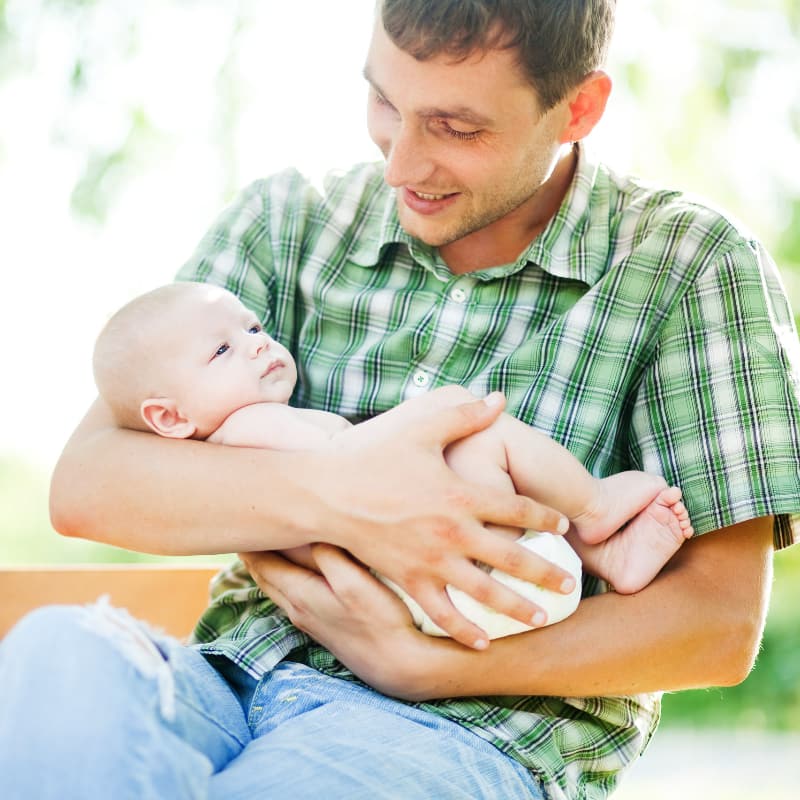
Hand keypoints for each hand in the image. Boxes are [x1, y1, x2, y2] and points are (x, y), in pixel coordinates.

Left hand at [240, 546, 446, 698]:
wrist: (397, 666)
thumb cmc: (380, 620)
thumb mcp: (355, 582)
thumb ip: (328, 556)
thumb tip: (309, 532)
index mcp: (299, 594)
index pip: (262, 562)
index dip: (249, 541)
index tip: (239, 517)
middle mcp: (296, 608)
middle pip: (263, 575)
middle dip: (251, 551)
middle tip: (243, 526)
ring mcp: (307, 620)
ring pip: (274, 587)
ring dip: (264, 565)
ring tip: (259, 543)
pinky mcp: (320, 627)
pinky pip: (288, 595)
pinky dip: (279, 578)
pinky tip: (289, 572)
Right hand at [301, 393, 575, 648]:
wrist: (330, 493)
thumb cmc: (376, 457)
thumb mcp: (423, 429)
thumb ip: (465, 415)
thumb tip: (499, 398)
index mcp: (462, 495)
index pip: (517, 509)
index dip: (545, 517)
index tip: (564, 525)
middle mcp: (454, 532)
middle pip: (512, 557)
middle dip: (545, 572)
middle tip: (570, 584)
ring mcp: (433, 560)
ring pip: (485, 592)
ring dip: (516, 607)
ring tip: (541, 618)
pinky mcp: (410, 579)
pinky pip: (442, 612)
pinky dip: (464, 629)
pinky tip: (483, 642)